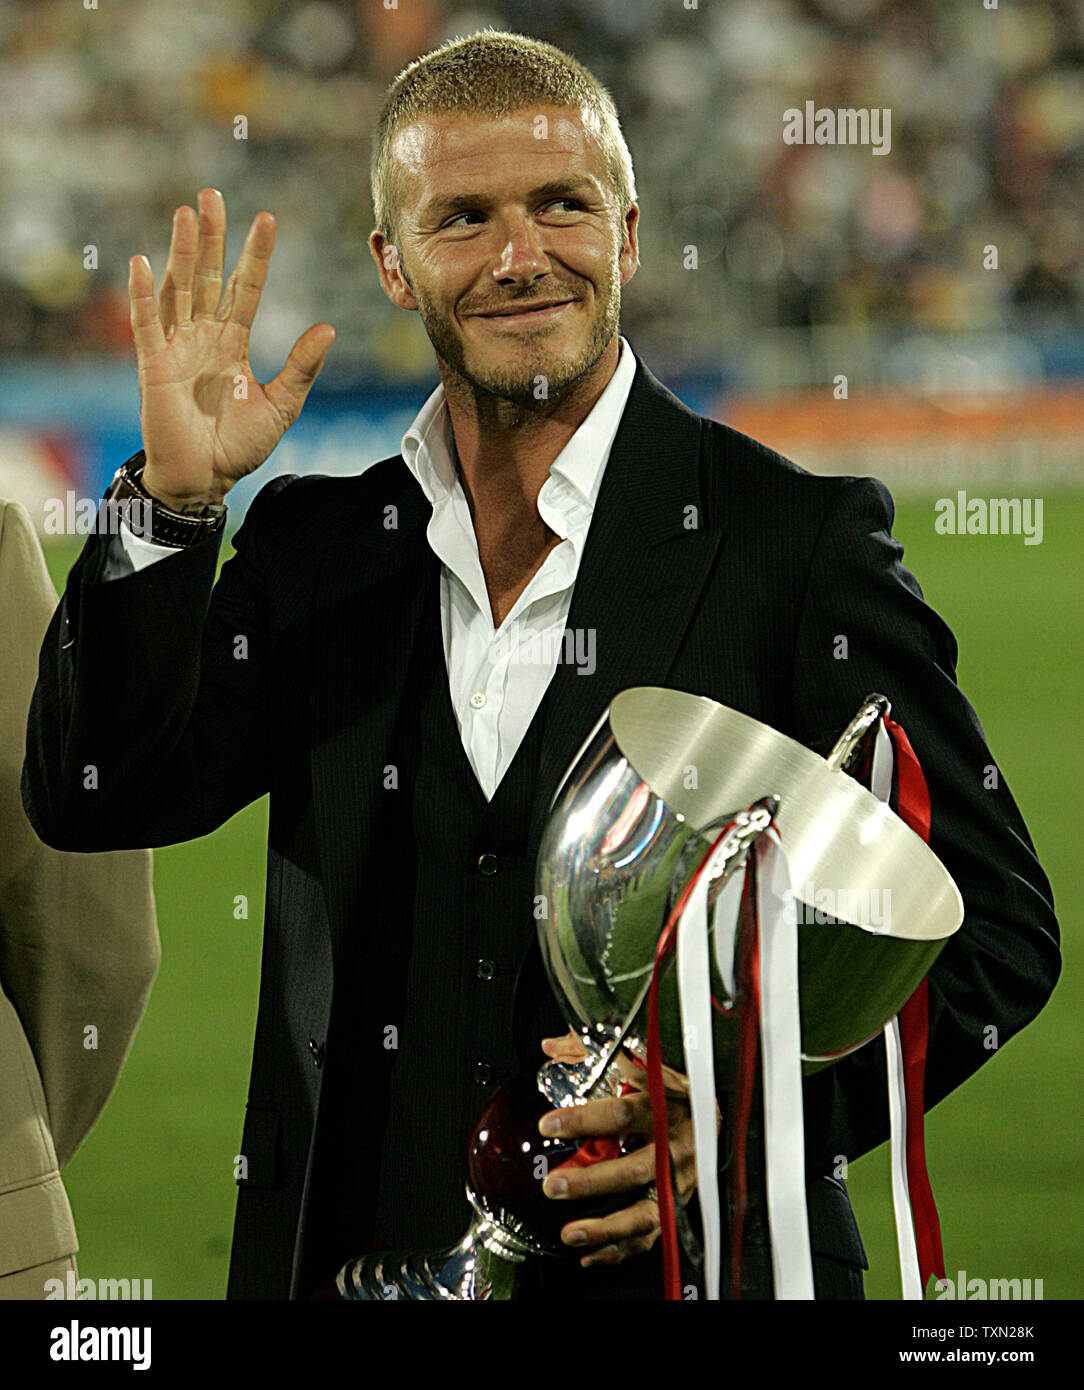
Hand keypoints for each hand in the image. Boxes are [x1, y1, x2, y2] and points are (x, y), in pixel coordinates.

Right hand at [127, 187, 334, 508]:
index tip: (267, 219)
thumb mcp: (281, 404)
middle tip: (211, 194)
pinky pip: (146, 324)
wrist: (205, 478)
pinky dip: (143, 294)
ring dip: (181, 252)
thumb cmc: (239, 445)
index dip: (255, 256)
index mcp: (232, 342)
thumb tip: (329, 328)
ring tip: (187, 214)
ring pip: (178, 289)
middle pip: (207, 276)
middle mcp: (202, 336)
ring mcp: (175, 347)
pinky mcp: (153, 366)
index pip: (244, 288)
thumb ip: (301, 366)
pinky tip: (143, 261)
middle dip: (211, 237)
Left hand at [538, 1031, 708, 1268]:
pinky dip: (619, 1249)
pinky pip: (650, 1236)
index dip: (584, 1120)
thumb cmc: (676, 1091)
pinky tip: (589, 1253)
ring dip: (607, 1227)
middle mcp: (674, 1147)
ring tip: (571, 1232)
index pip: (623, 1114)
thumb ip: (594, 1052)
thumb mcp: (643, 1063)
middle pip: (634, 1170)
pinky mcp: (678, 1206)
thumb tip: (554, 1046)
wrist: (721, 1118)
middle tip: (555, 1185)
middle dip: (591, 1182)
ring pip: (647, 1212)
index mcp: (665, 1107)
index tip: (550, 1124)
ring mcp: (679, 1182)